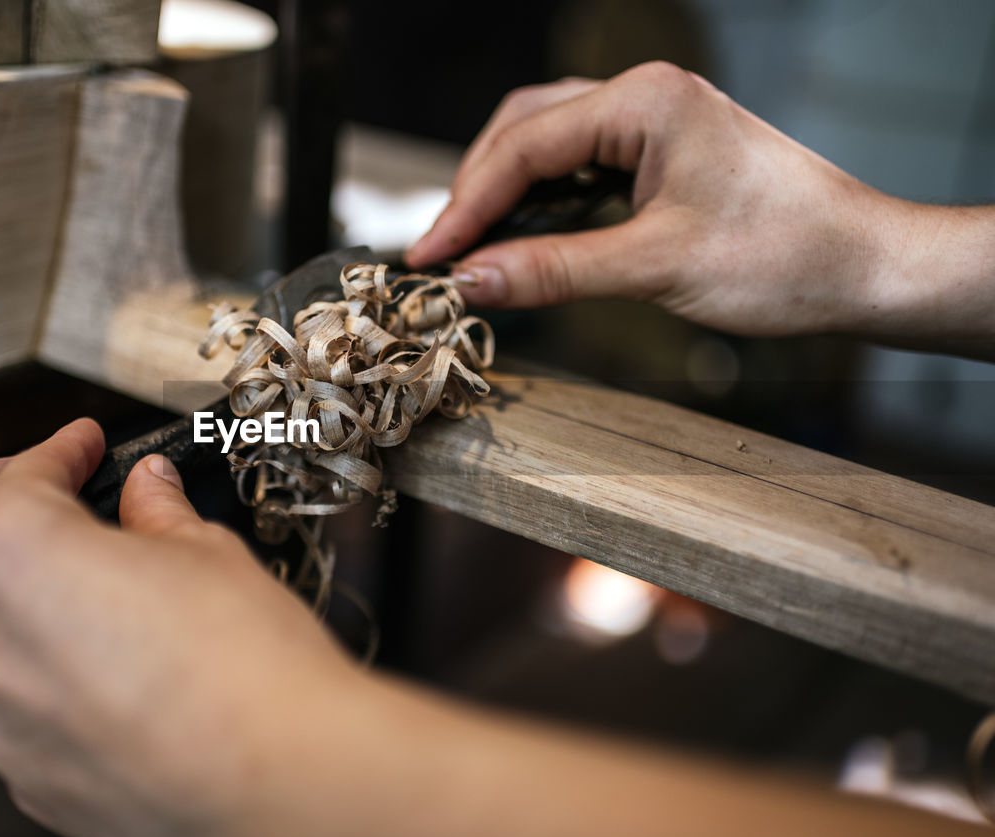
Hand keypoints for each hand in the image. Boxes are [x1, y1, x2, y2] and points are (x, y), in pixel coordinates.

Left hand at [0, 419, 361, 836]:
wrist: (279, 784)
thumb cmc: (244, 671)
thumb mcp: (205, 551)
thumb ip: (155, 512)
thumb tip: (148, 493)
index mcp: (9, 554)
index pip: (18, 475)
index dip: (61, 448)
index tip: (83, 444)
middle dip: (14, 504)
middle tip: (64, 486)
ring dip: (24, 591)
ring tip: (92, 575)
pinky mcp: (22, 772)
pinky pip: (15, 698)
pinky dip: (43, 666)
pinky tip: (106, 658)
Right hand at [407, 61, 994, 350]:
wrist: (864, 268)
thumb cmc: (785, 256)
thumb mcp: (655, 268)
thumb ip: (554, 270)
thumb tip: (471, 280)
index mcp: (645, 102)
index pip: (524, 146)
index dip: (466, 205)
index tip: (429, 257)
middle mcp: (646, 98)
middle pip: (525, 128)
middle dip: (477, 189)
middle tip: (444, 253)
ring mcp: (656, 123)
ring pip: (549, 142)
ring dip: (506, 191)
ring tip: (473, 247)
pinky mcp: (664, 154)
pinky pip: (581, 164)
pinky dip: (542, 198)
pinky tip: (525, 236)